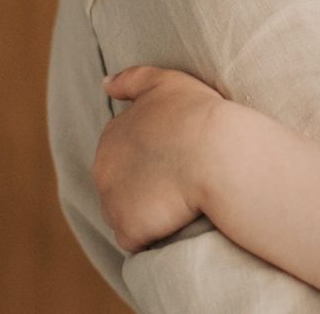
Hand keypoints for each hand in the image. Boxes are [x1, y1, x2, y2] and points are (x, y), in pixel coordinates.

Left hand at [94, 65, 232, 250]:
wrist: (216, 152)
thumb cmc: (196, 114)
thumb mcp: (163, 82)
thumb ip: (131, 80)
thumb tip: (105, 83)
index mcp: (110, 137)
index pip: (124, 153)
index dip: (152, 156)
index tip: (177, 157)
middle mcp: (103, 170)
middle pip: (121, 185)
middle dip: (145, 186)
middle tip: (180, 183)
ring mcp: (113, 202)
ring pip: (126, 213)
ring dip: (148, 212)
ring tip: (180, 206)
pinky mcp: (129, 229)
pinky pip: (136, 240)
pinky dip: (153, 236)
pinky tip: (176, 224)